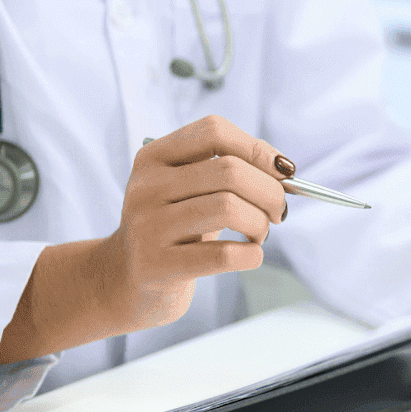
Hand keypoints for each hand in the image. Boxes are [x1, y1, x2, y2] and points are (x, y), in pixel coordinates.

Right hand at [94, 115, 292, 332]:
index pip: (213, 131)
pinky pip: (223, 255)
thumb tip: (282, 168)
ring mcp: (147, 227)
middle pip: (228, 171)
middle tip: (278, 211)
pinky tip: (250, 255)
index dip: (257, 148)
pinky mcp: (156, 266)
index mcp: (154, 158)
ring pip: (228, 208)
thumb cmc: (174, 229)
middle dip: (270, 191)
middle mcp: (146, 187)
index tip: (283, 171)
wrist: (127, 279)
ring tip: (259, 234)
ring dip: (260, 223)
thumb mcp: (190, 191)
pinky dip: (251, 255)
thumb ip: (229, 170)